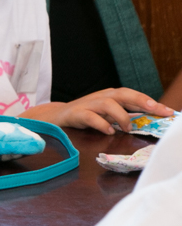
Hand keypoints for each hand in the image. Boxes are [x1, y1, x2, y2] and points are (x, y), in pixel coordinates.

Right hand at [23, 88, 170, 134]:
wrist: (56, 117)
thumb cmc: (87, 115)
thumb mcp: (108, 114)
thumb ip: (125, 115)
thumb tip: (150, 122)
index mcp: (111, 96)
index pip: (134, 96)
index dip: (152, 103)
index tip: (169, 112)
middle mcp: (101, 97)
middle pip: (124, 94)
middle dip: (142, 101)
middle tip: (157, 110)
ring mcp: (88, 104)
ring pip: (108, 104)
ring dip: (121, 116)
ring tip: (127, 128)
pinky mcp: (76, 114)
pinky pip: (90, 117)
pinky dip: (101, 124)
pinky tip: (108, 131)